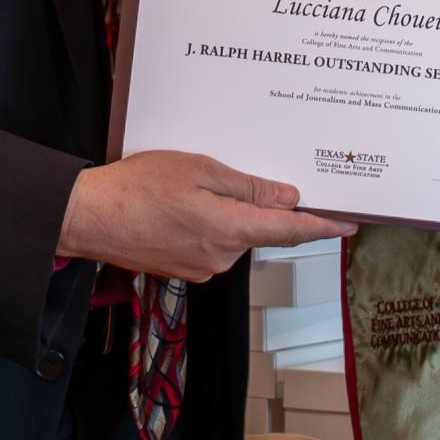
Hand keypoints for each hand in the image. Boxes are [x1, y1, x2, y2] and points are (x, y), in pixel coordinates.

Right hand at [57, 151, 357, 282]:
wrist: (88, 216)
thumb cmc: (138, 187)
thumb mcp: (200, 170)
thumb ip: (247, 188)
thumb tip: (287, 199)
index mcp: (230, 230)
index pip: (291, 231)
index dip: (323, 227)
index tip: (350, 224)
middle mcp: (222, 257)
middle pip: (259, 230)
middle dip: (257, 205)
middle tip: (235, 174)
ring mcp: (202, 267)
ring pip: (234, 234)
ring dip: (227, 213)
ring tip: (193, 186)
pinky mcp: (184, 268)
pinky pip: (211, 242)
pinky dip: (208, 223)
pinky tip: (182, 203)